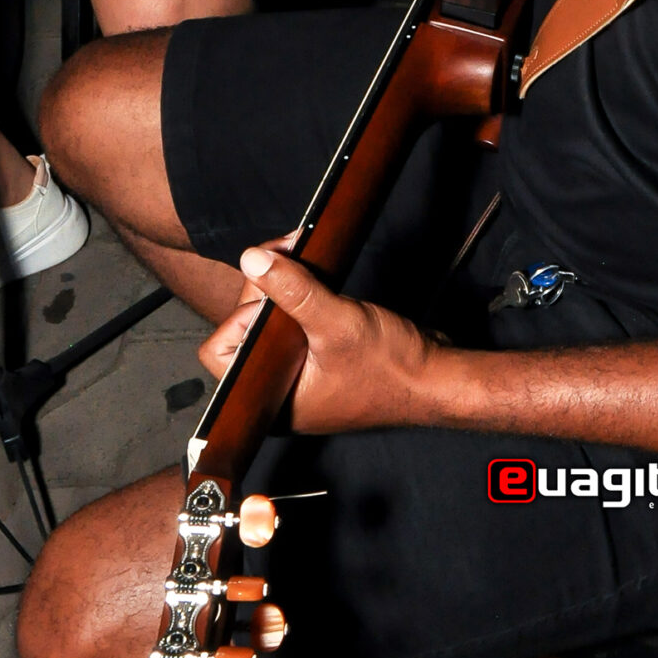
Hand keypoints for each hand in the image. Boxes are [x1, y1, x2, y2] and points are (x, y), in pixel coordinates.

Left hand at [198, 239, 438, 434]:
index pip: (220, 353)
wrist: (436, 378)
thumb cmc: (392, 368)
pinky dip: (299, 298)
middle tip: (290, 259)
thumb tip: (254, 260)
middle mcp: (279, 391)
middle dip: (264, 292)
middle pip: (243, 331)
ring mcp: (298, 375)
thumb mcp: (338, 323)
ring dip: (282, 289)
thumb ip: (294, 291)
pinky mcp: (317, 360)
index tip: (273, 296)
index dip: (240, 317)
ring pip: (268, 323)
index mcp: (272, 399)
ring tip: (300, 259)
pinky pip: (292, 324)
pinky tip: (313, 279)